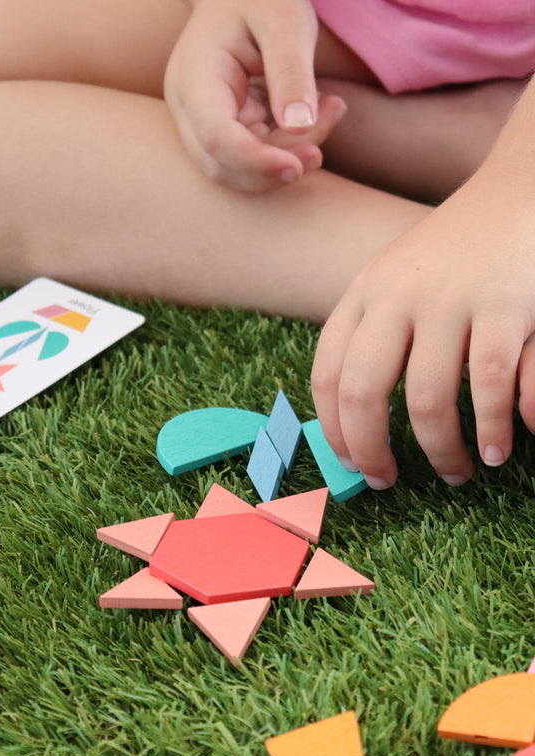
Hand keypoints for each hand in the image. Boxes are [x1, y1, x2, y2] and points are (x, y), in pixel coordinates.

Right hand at [164, 0, 346, 190]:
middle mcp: (188, 109)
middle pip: (221, 164)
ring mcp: (200, 123)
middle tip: (324, 140)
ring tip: (330, 113)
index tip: (299, 167)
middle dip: (274, 167)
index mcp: (195, 77)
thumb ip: (291, 71)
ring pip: (236, 170)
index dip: (256, 161)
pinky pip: (249, 158)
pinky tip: (318, 117)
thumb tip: (300, 127)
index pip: (216, 137)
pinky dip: (285, 150)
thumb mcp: (285, 19)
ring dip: (285, 159)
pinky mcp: (221, 131)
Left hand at [311, 167, 534, 487]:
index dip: (334, 429)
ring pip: (429, 400)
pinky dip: (494, 428)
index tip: (349, 461)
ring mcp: (449, 300)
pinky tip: (498, 449)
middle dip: (371, 450)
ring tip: (457, 473)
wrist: (517, 188)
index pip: (327, 375)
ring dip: (441, 450)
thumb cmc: (451, 252)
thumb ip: (370, 334)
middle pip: (363, 393)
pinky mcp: (505, 305)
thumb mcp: (393, 281)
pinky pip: (489, 385)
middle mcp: (396, 298)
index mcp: (362, 295)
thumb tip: (351, 417)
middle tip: (387, 481)